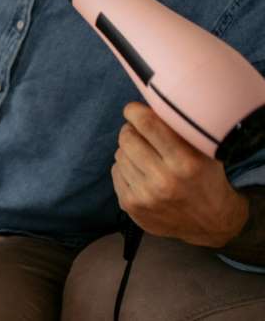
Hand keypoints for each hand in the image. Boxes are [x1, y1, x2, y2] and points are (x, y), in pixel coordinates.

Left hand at [112, 102, 249, 246]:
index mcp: (185, 162)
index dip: (134, 111)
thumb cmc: (207, 178)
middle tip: (141, 133)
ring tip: (146, 156)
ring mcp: (145, 196)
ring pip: (119, 154)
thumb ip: (180, 129)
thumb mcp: (205, 151)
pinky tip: (141, 173)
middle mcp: (163, 180)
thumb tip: (150, 103)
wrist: (212, 223)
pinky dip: (124, 168)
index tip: (134, 110)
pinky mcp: (131, 206)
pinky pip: (115, 172)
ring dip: (128, 151)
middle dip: (131, 130)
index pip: (147, 123)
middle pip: (127, 137)